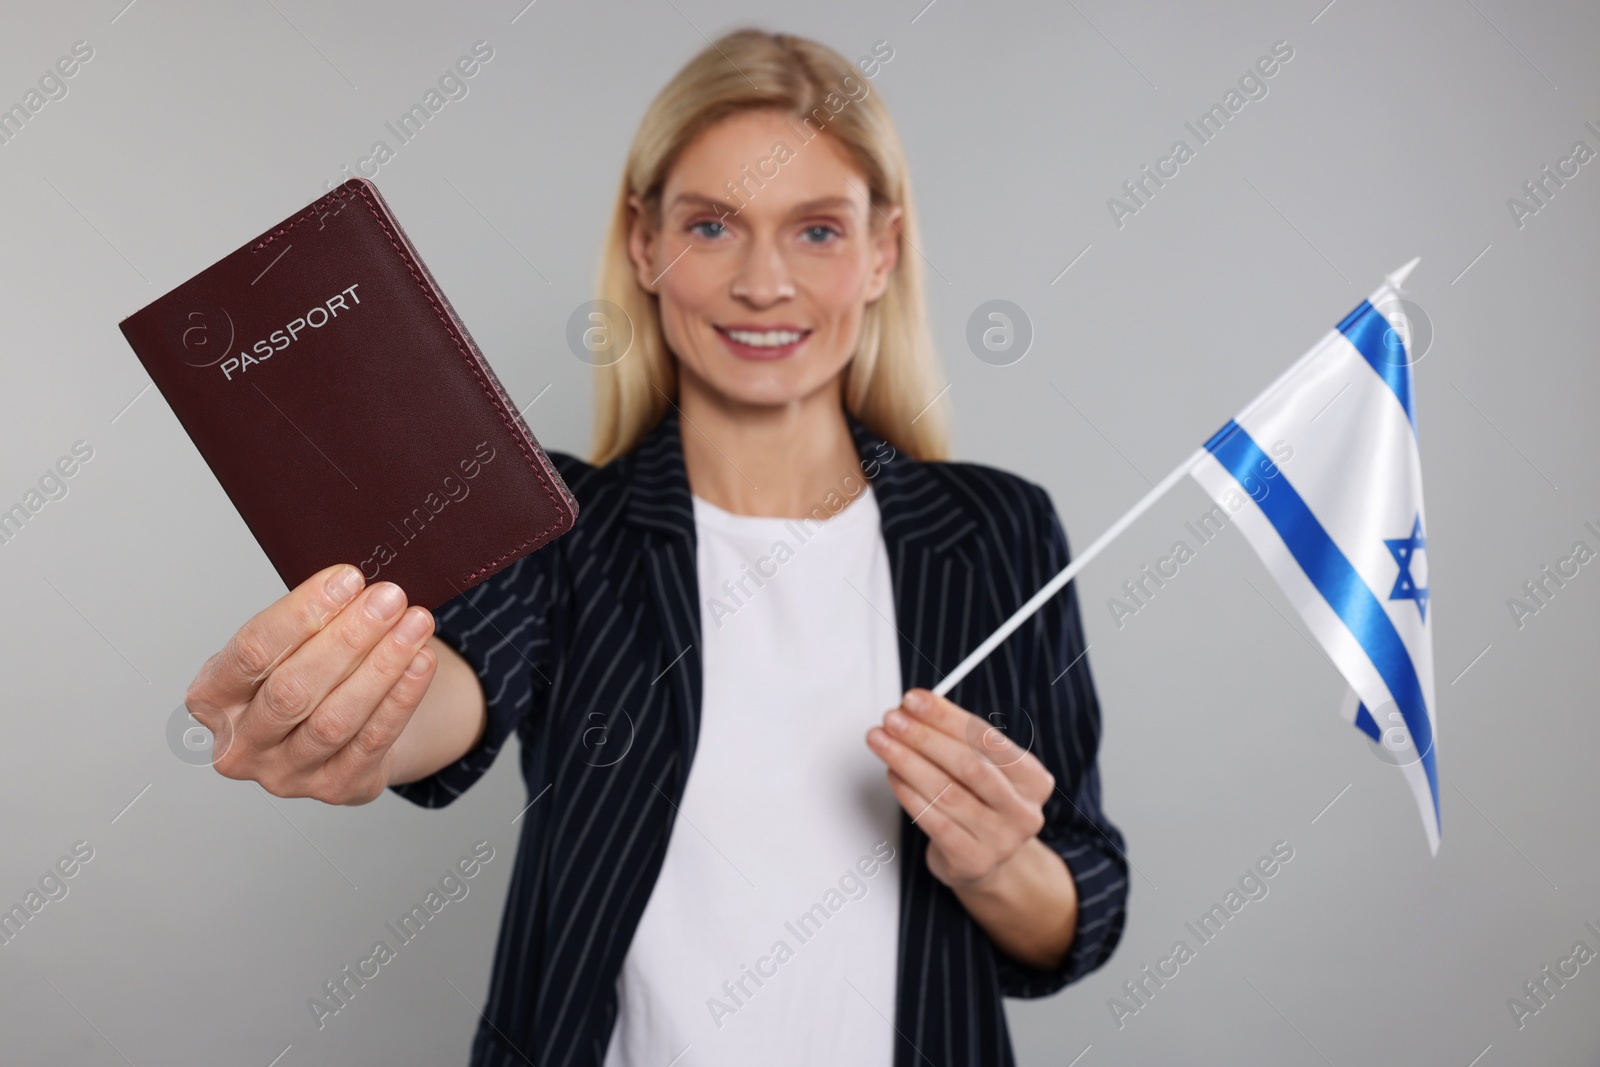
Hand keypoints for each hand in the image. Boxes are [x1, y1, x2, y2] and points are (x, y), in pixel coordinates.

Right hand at [184, 563, 437, 804]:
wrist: (340, 731)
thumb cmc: (306, 676)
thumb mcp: (290, 647)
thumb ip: (311, 622)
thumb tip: (355, 586)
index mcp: (212, 697)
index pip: (252, 651)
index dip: (301, 613)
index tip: (347, 578)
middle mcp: (240, 745)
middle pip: (293, 689)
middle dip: (348, 638)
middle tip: (389, 598)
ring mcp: (286, 774)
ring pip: (335, 719)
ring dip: (382, 665)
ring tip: (414, 623)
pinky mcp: (335, 787)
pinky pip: (373, 740)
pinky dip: (401, 697)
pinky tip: (421, 661)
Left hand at [865, 688, 1053, 890]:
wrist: (985, 860)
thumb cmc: (979, 802)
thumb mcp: (983, 768)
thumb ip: (957, 739)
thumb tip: (915, 707)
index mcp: (1033, 779)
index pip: (988, 739)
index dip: (947, 717)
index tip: (913, 700)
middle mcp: (1023, 811)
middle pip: (968, 765)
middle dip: (924, 737)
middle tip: (892, 719)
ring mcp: (1001, 841)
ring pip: (946, 792)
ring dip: (907, 761)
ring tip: (882, 741)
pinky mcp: (973, 861)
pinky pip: (934, 821)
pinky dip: (908, 793)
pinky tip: (892, 774)